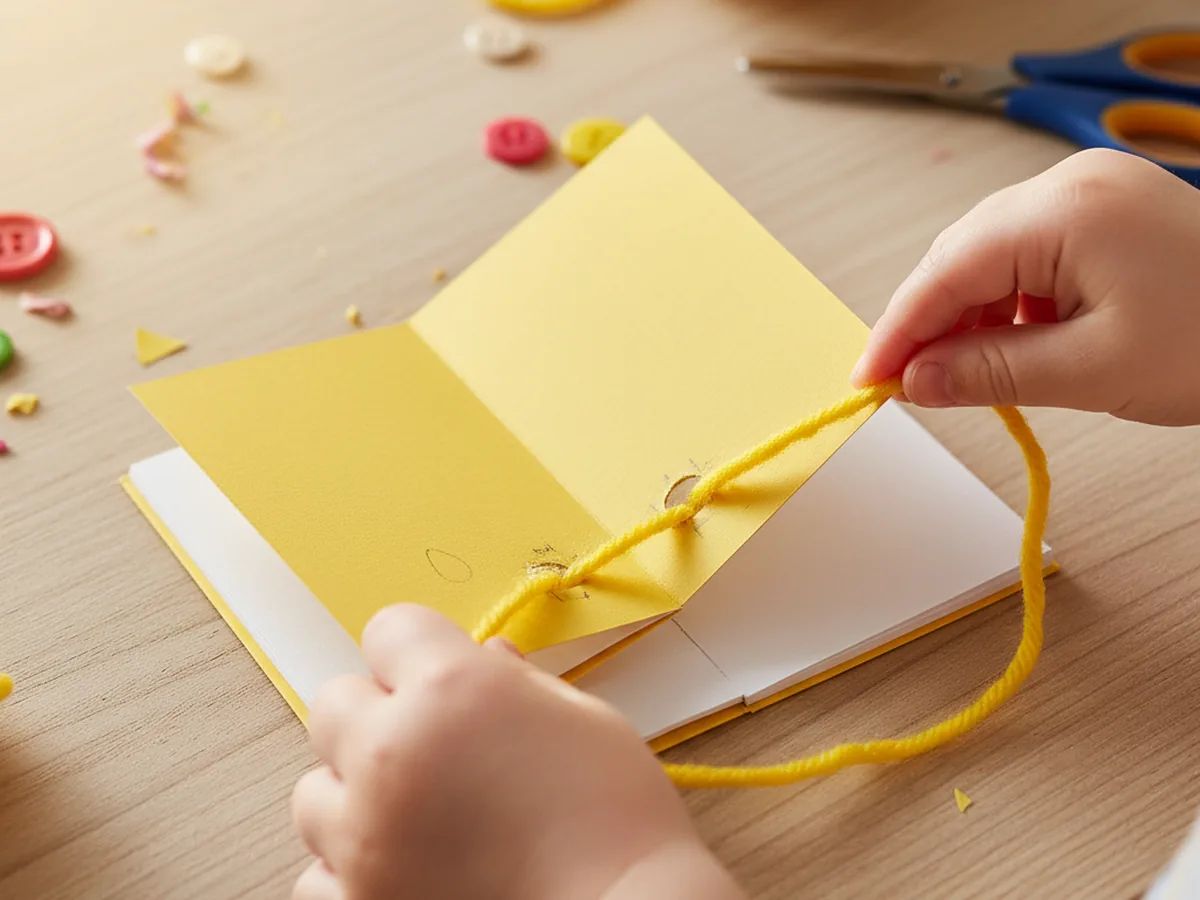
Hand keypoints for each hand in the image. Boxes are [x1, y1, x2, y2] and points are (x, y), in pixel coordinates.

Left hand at [291, 605, 745, 899]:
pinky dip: (349, 869)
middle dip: (378, 715)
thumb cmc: (616, 817)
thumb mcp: (582, 719)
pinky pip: (315, 873)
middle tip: (433, 745)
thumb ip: (517, 682)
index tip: (441, 675)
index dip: (419, 651)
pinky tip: (406, 868)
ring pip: (315, 790)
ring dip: (358, 793)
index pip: (389, 630)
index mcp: (449, 688)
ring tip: (419, 815)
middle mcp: (390, 753)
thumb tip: (486, 662)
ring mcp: (363, 837)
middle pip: (335, 702)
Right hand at [852, 149, 1199, 425]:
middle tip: (906, 386)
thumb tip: (915, 381)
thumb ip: (989, 373)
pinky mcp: (1099, 211)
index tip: (867, 380)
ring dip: (965, 317)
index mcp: (1066, 211)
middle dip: (927, 324)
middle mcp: (1069, 185)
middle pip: (959, 257)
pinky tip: (1006, 344)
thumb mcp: (1093, 370)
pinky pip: (1023, 254)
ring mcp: (1086, 192)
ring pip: (986, 256)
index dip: (898, 331)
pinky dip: (1004, 304)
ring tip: (961, 375)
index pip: (947, 272)